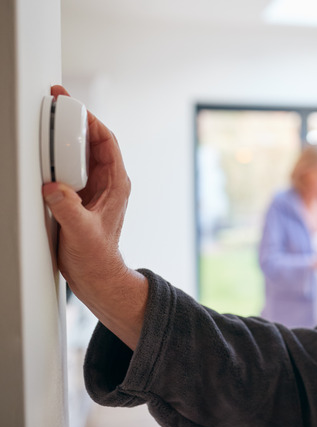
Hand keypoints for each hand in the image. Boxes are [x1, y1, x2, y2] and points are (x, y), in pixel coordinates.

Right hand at [42, 85, 146, 349]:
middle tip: (57, 101)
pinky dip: (56, 155)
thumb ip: (67, 208)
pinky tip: (42, 150)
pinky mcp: (79, 196)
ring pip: (80, 154)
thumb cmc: (97, 257)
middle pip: (92, 142)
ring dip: (65, 136)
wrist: (96, 276)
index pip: (106, 142)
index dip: (91, 120)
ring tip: (47, 118)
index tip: (73, 106)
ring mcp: (93, 189)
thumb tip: (53, 187)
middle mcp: (107, 182)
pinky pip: (68, 168)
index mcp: (116, 184)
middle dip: (75, 120)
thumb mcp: (81, 231)